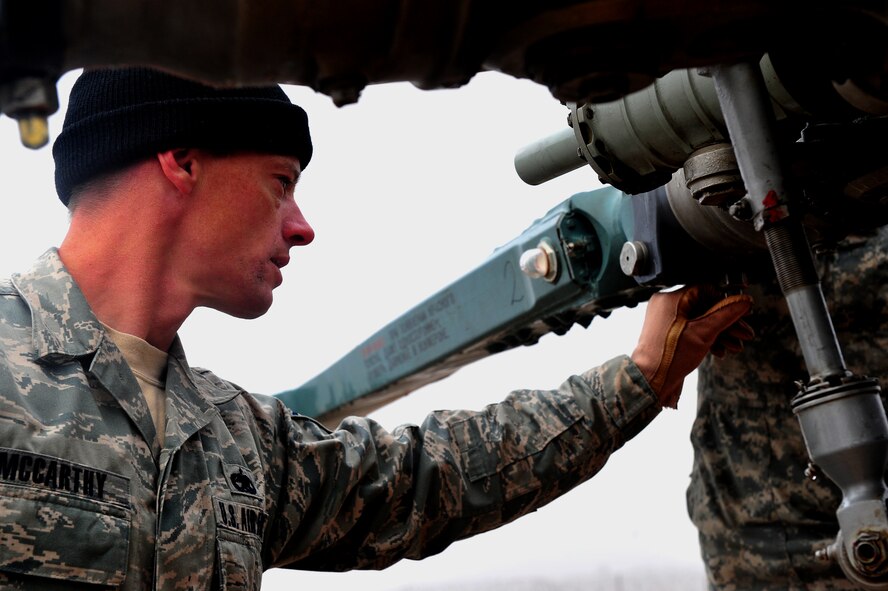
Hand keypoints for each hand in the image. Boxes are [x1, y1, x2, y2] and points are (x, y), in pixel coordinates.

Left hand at [631, 285, 753, 407]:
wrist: (651, 382)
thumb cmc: (669, 356)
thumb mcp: (704, 332)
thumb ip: (726, 314)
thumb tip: (744, 301)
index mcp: (670, 299)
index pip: (704, 290)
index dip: (726, 300)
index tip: (742, 310)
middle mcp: (666, 307)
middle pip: (705, 308)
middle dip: (727, 323)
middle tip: (745, 333)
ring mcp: (667, 322)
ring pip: (700, 322)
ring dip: (720, 334)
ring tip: (736, 347)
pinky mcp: (669, 336)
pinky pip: (692, 331)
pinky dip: (707, 340)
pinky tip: (721, 351)